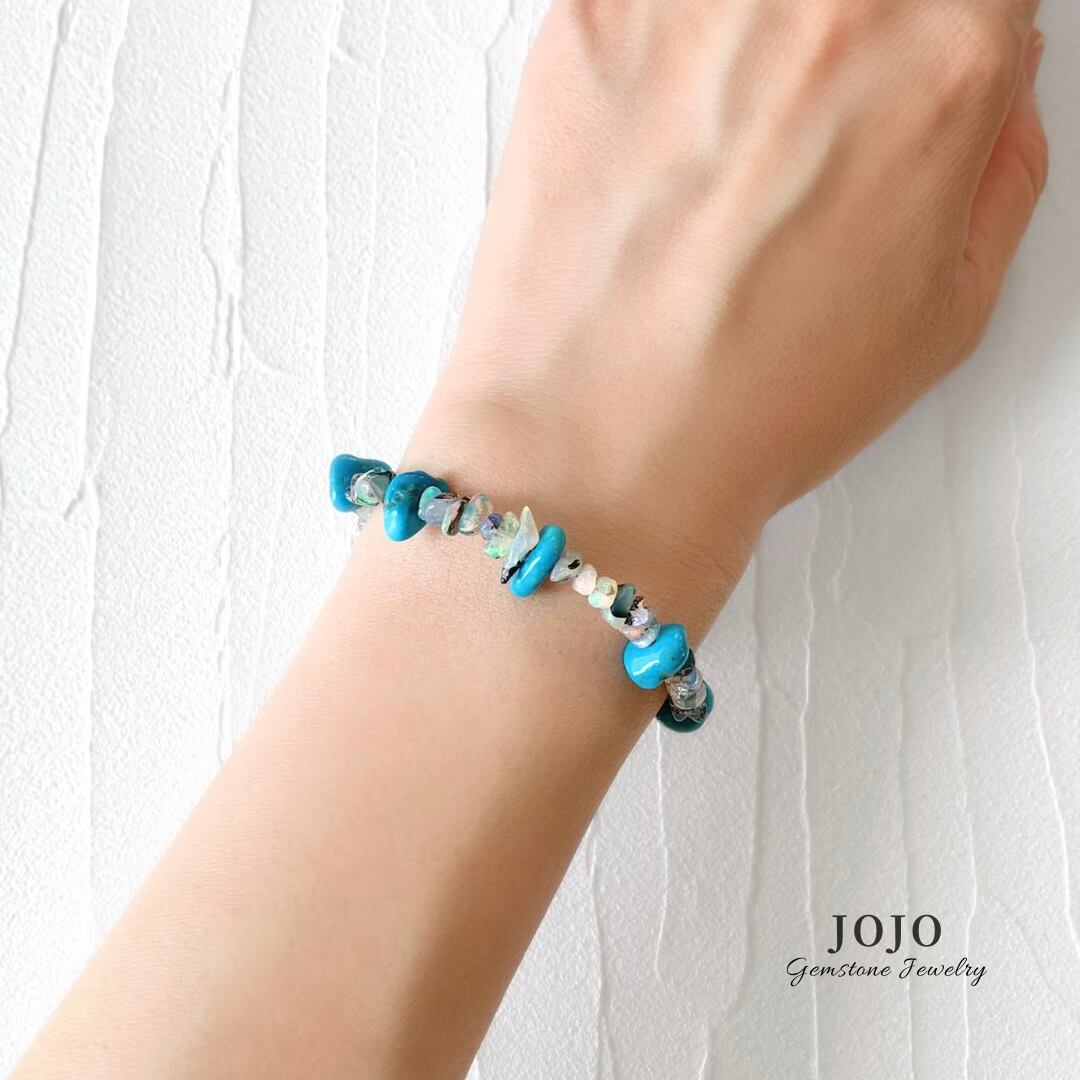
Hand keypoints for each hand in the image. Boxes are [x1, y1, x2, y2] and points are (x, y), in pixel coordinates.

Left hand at [409, 0, 1047, 630]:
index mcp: (942, 58)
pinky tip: (648, 156)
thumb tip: (993, 91)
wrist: (599, 446)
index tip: (897, 82)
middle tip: (794, 140)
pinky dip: (656, 62)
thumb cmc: (755, 401)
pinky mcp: (589, 17)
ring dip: (743, 52)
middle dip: (838, 51)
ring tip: (715, 154)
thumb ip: (995, 167)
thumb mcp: (948, 310)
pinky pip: (649, 6)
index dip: (942, 37)